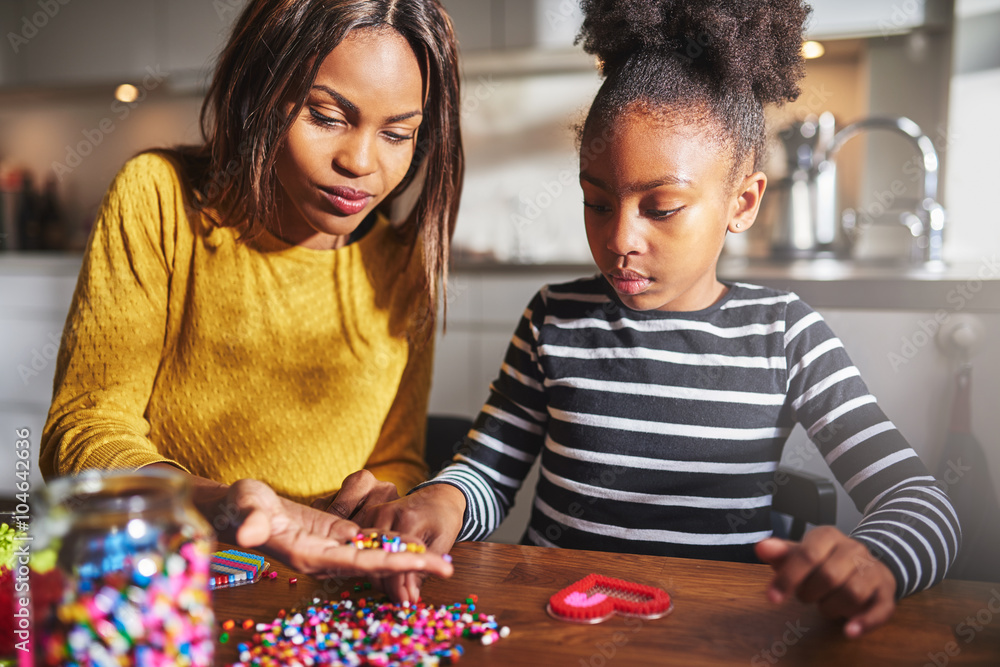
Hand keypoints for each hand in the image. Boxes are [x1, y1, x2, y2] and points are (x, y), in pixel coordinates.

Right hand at [218, 479, 452, 583]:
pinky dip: (389, 542)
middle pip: (375, 563)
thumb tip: (249, 532)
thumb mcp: (244, 510)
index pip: (359, 563)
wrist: (234, 507)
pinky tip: (412, 541)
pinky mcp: (333, 532)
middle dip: (410, 565)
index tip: (419, 563)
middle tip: (447, 566)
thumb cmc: (238, 508)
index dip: (391, 564)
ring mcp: (331, 545)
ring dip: (404, 556)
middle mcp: (326, 556)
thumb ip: (250, 521)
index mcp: (310, 556)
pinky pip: (366, 540)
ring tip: (439, 557)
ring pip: (375, 553)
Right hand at [362, 483, 467, 602]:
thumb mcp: (442, 544)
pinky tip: (391, 573)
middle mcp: (386, 513)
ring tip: (399, 588)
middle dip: (390, 584)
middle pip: (377, 559)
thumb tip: (410, 596)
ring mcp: (374, 512)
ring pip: (368, 554)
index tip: (409, 602)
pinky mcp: (369, 515)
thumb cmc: (445, 518)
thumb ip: (424, 569)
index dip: (400, 586)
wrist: (439, 495)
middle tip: (404, 598)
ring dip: (382, 574)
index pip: (395, 561)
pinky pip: (367, 545)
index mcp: (408, 519)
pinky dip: (377, 561)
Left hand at [755, 526, 896, 638]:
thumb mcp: (801, 553)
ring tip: (825, 605)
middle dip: (810, 593)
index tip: (772, 598)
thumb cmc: (825, 560)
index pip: (807, 554)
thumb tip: (761, 548)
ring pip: (852, 593)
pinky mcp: (886, 592)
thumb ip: (781, 553)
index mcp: (828, 536)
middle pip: (829, 575)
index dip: (788, 578)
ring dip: (832, 608)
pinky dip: (864, 622)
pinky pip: (880, 609)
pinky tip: (849, 631)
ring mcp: (873, 570)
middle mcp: (853, 549)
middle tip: (806, 597)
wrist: (866, 563)